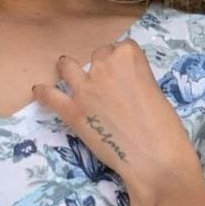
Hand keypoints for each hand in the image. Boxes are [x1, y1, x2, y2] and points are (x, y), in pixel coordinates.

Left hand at [31, 39, 204, 205]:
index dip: (123, 61)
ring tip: (67, 72)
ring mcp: (85, 88)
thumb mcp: (155, 92)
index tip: (124, 74)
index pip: (122, 48)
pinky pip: (50, 95)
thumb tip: (125, 87)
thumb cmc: (165, 129)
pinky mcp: (72, 111)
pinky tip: (39, 91)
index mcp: (130, 58)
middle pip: (98, 55)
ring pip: (68, 66)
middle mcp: (104, 66)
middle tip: (107, 84)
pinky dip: (43, 93)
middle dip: (101, 66)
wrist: (153, 158)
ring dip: (69, 69)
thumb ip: (137, 81)